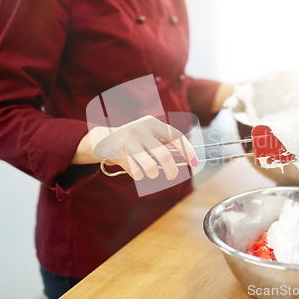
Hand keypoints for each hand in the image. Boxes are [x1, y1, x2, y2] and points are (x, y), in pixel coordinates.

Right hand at [73, 115, 197, 180]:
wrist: (103, 138)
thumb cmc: (134, 138)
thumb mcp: (149, 133)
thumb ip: (165, 142)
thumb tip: (187, 155)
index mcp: (152, 122)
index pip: (176, 136)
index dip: (188, 150)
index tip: (195, 163)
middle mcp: (140, 130)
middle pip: (164, 155)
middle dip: (172, 170)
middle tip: (173, 176)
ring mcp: (128, 141)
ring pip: (151, 168)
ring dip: (153, 174)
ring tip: (150, 171)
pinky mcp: (119, 154)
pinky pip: (137, 173)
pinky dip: (139, 175)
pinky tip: (134, 169)